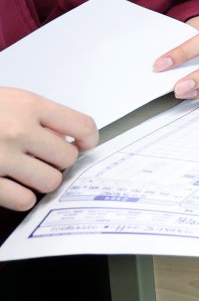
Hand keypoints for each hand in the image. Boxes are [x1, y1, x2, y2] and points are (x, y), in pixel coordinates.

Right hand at [0, 88, 97, 210]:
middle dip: (58, 161)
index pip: (82, 126)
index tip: (82, 144)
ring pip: (49, 182)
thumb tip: (72, 138)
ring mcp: (0, 158)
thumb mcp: (9, 99)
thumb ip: (38, 116)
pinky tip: (11, 186)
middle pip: (66, 159)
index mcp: (28, 105)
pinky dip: (21, 197)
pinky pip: (22, 200)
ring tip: (26, 172)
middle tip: (43, 158)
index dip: (87, 139)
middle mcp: (18, 131)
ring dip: (40, 180)